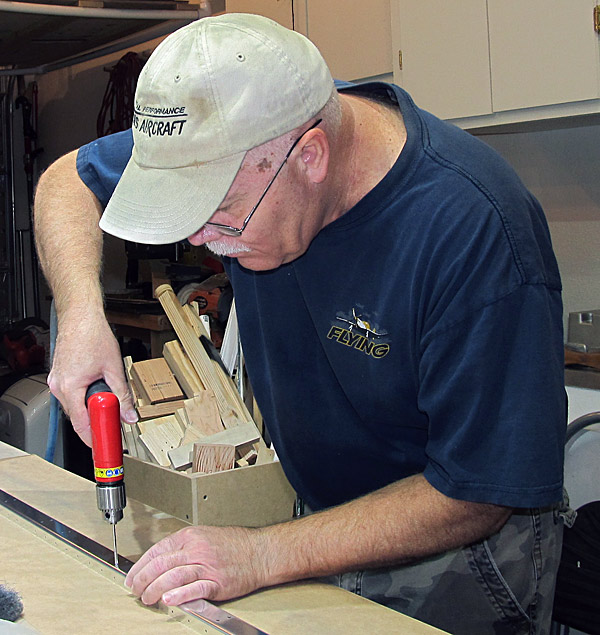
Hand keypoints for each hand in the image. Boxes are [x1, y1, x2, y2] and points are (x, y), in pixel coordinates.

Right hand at [47, 312, 136, 445]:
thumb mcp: (114, 368)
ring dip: (91, 406)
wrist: (80, 316)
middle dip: (96, 420)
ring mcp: (56, 380)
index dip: (93, 438)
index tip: (103, 447)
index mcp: (70, 387)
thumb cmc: (93, 335)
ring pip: (75, 405)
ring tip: (109, 400)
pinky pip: (72, 394)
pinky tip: (98, 389)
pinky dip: (85, 396)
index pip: (80, 423)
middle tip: (114, 424)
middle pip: (78, 416)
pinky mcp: (59, 375)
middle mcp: (58, 386)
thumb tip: (129, 415)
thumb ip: (123, 395)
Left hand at [124, 525, 265, 605]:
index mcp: (192, 537)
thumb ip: (185, 547)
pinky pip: (194, 589)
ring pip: (172, 577)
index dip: (140, 565)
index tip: (132, 576)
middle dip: (142, 580)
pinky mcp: (217, 582)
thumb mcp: (206, 536)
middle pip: (161, 564)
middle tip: (135, 591)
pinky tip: (168, 600)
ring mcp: (207, 566)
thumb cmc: (236, 544)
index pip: (158, 550)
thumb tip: (162, 561)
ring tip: (147, 598)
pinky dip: (178, 595)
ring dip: (155, 590)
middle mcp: (197, 549)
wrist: (260, 552)